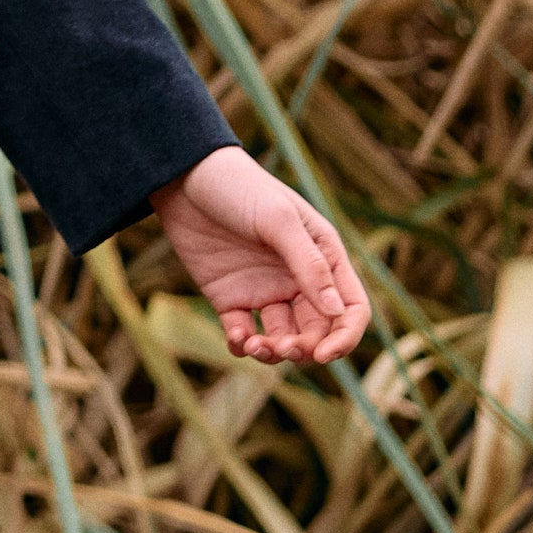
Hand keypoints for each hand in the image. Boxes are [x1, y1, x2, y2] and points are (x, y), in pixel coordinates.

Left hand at [151, 145, 366, 366]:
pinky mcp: (231, 298)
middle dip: (304, 349)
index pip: (349, 309)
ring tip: (254, 344)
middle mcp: (299, 279)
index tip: (323, 355)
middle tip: (282, 348)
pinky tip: (237, 338)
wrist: (184, 177)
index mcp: (324, 257)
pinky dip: (243, 345)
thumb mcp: (278, 221)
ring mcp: (264, 290)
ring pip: (282, 339)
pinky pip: (244, 333)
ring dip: (274, 352)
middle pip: (316, 331)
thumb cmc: (240, 188)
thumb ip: (308, 264)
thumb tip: (336, 311)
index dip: (344, 338)